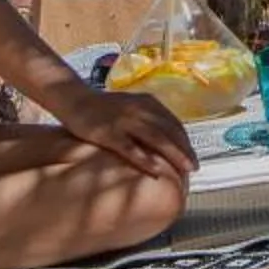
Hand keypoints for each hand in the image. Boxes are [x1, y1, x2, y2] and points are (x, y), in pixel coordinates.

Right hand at [52, 84, 198, 182]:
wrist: (74, 99)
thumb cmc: (104, 108)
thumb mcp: (131, 107)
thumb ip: (147, 119)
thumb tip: (165, 140)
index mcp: (148, 103)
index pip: (174, 123)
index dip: (185, 141)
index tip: (193, 156)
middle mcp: (140, 109)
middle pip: (169, 132)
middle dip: (184, 150)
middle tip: (194, 168)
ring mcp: (125, 120)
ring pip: (155, 138)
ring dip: (172, 154)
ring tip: (183, 170)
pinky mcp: (108, 132)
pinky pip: (130, 147)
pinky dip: (144, 158)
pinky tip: (155, 170)